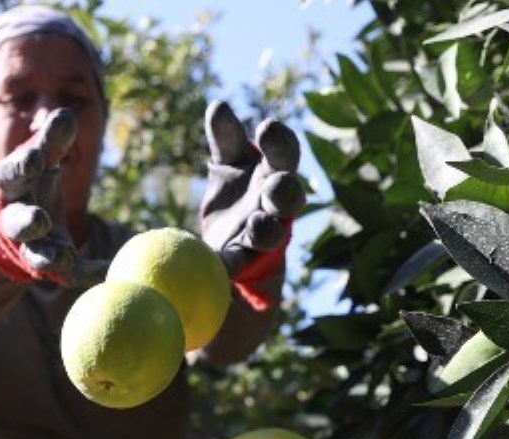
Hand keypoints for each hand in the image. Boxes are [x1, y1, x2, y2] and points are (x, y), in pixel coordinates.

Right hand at [0, 108, 106, 286]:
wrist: (10, 222)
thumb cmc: (30, 180)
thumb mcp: (39, 158)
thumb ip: (52, 140)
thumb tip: (67, 114)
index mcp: (13, 186)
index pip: (12, 175)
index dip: (22, 168)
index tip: (36, 159)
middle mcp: (16, 219)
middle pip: (18, 223)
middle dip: (27, 221)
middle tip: (40, 219)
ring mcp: (31, 245)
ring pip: (35, 254)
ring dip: (47, 255)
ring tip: (62, 256)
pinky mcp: (50, 264)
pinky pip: (68, 272)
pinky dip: (87, 272)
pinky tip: (107, 271)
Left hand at [199, 101, 304, 307]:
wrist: (230, 237)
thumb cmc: (237, 189)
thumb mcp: (229, 161)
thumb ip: (225, 137)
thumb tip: (218, 105)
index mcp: (275, 171)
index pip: (285, 153)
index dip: (280, 141)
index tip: (266, 128)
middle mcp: (277, 203)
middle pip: (290, 196)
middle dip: (285, 189)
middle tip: (274, 182)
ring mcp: (265, 234)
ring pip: (273, 234)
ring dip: (266, 228)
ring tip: (255, 222)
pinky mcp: (245, 259)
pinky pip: (239, 262)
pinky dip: (230, 263)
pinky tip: (219, 263)